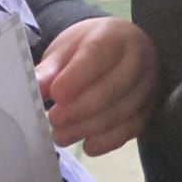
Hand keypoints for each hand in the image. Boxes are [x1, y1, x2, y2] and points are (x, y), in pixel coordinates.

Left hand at [35, 18, 159, 156]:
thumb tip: (34, 89)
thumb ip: (49, 70)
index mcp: (114, 36)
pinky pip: (130, 129)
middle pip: (111, 88)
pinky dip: (107, 141)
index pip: (97, 55)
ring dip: (87, 128)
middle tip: (53, 120)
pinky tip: (87, 146)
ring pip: (120, 112)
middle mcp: (138, 59)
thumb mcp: (65, 50)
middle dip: (79, 109)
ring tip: (60, 136)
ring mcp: (147, 86)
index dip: (76, 78)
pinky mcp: (148, 109)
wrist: (121, 48)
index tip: (55, 95)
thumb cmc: (88, 48)